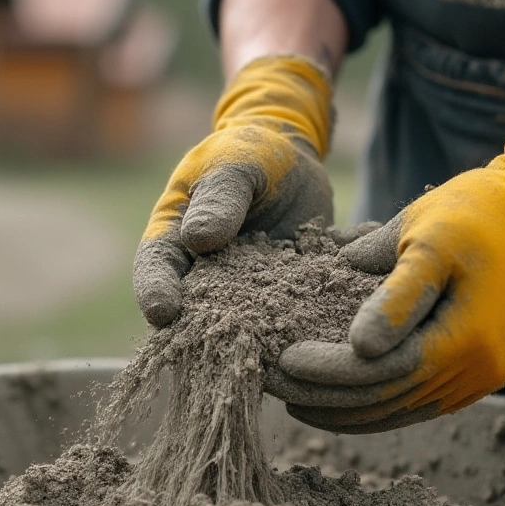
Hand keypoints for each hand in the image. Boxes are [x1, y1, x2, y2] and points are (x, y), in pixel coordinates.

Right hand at [133, 55, 333, 326]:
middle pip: (196, 313)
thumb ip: (219, 200)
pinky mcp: (285, 299)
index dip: (154, 292)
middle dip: (209, 336)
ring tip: (291, 344)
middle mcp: (205, 276)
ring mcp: (246, 294)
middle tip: (225, 353)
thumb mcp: (235, 166)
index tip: (163, 314)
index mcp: (175, 239)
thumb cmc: (250, 152)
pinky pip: (300, 311)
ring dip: (270, 338)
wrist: (293, 159)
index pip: (156, 270)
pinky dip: (321, 310)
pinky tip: (350, 297)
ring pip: (251, 326)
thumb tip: (197, 239)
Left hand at [266, 65, 504, 432]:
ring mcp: (480, 378)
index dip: (328, 372)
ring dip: (345, 409)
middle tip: (270, 382)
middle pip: (386, 402)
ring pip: (400, 410)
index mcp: (464, 339)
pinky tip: (339, 395)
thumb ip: (395, 294)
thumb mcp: (429, 237)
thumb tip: (358, 346)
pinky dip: (375, 402)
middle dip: (324, 397)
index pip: (381, 374)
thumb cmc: (482, 211)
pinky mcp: (478, 372)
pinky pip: (417, 400)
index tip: (282, 358)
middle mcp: (475, 373)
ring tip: (294, 397)